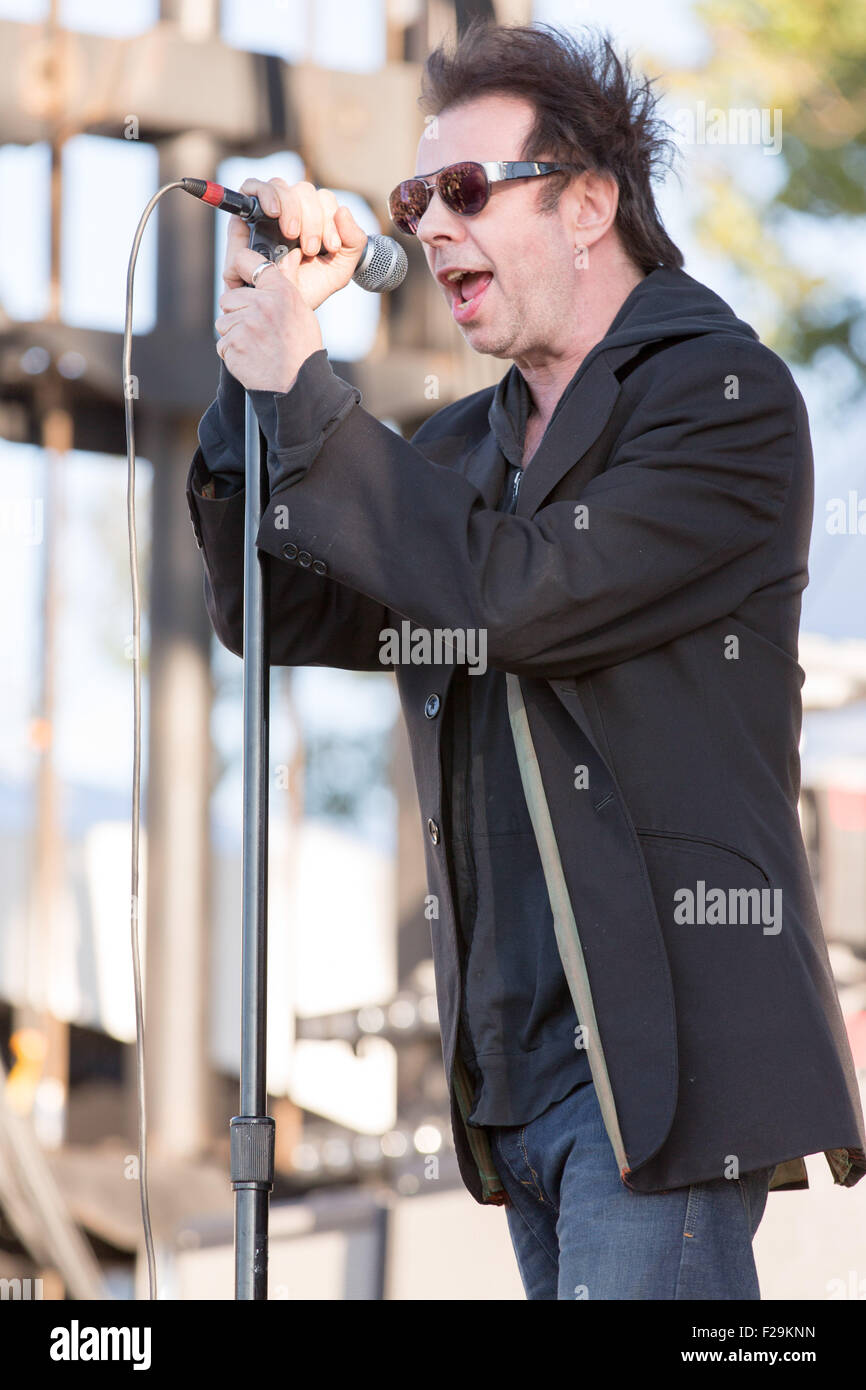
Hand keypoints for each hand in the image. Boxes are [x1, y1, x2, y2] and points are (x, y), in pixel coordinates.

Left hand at [214, 247, 323, 393]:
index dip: (239, 268)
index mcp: (281, 291)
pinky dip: (232, 353)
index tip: (237, 276)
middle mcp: (262, 304)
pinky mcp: (234, 345)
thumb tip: (288, 257)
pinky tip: (251, 359)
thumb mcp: (301, 312)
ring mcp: (246, 325)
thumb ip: (286, 285)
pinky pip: (222, 344)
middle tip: (255, 329)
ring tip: (255, 346)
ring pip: (223, 322)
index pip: (248, 261)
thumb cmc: (302, 350)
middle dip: (236, 313)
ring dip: (233, 335)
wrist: (298, 387)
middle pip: (228, 298)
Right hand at [222, 177, 367, 309]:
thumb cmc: (307, 289)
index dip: (331, 219)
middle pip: (305, 191)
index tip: (332, 247)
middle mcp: (292, 210)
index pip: (325, 200)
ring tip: (292, 234)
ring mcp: (268, 210)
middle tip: (311, 249)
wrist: (278, 308)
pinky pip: (252, 187)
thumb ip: (354, 242)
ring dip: (292, 208)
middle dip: (313, 219)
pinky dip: (265, 194)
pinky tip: (274, 213)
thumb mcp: (339, 270)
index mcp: (315, 219)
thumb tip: (343, 210)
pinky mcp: (244, 214)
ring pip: (282, 186)